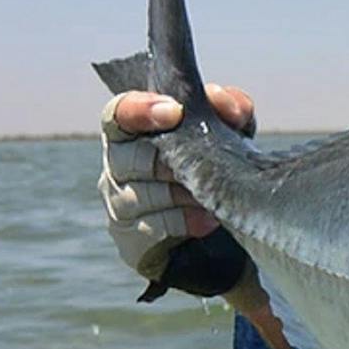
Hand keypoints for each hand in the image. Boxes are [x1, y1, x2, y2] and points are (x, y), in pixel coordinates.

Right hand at [98, 84, 254, 281]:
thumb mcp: (230, 133)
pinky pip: (151, 229)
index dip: (140, 110)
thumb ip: (231, 110)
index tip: (175, 112)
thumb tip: (231, 108)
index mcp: (133, 133)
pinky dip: (183, 222)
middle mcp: (118, 166)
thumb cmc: (215, 167)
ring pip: (141, 195)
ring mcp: (119, 204)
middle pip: (129, 157)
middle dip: (173, 161)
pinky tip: (208, 221)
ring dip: (182, 194)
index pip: (118, 114)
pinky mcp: (131, 240)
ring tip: (213, 196)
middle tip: (205, 165)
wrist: (223, 229)